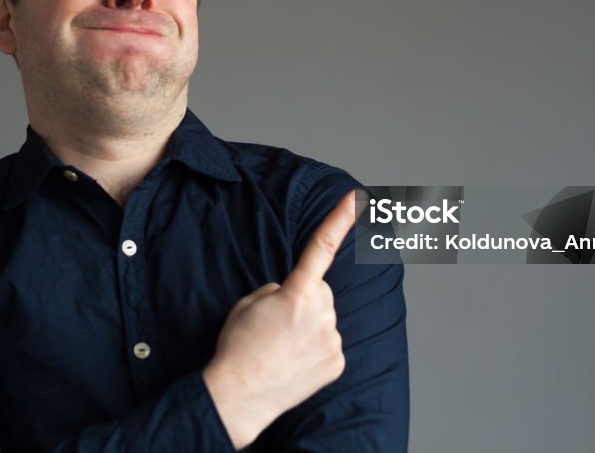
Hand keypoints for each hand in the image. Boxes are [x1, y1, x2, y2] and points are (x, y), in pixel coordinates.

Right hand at [202, 190, 357, 448]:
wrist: (240, 395)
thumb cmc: (239, 346)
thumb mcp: (248, 302)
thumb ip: (278, 290)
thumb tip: (296, 295)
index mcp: (296, 293)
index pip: (320, 249)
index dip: (339, 220)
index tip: (356, 199)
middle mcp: (321, 314)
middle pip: (320, 291)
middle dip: (303, 299)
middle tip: (277, 324)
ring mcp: (332, 340)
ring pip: (325, 318)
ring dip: (308, 326)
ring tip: (282, 347)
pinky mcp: (337, 363)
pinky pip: (329, 344)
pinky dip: (315, 349)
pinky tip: (294, 361)